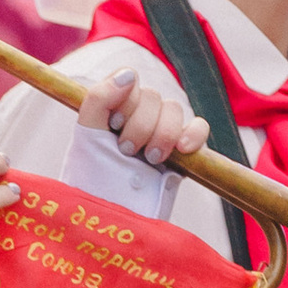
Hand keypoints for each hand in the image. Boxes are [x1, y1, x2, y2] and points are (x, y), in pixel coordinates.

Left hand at [76, 66, 207, 171]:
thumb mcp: (87, 135)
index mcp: (116, 106)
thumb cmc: (96, 176)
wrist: (114, 213)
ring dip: (162, 133)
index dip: (125, 101)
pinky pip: (200, 126)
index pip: (130, 80)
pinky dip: (194, 133)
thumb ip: (99, 98)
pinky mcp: (184, 149)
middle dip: (140, 126)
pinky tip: (183, 148)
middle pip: (153, 96)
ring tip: (150, 159)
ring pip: (174, 109)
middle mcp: (140, 114)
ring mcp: (164, 130)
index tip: (114, 127)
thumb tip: (129, 74)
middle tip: (127, 151)